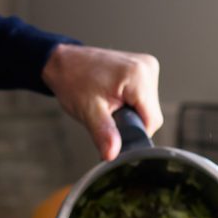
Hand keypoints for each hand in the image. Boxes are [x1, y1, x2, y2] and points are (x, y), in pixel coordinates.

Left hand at [42, 44, 162, 160]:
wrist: (65, 63)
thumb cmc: (73, 80)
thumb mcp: (88, 111)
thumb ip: (104, 134)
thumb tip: (113, 154)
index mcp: (137, 76)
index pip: (152, 120)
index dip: (134, 132)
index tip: (116, 130)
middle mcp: (147, 67)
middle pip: (151, 114)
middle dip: (132, 122)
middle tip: (109, 114)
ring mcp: (147, 66)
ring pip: (149, 106)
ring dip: (133, 112)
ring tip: (111, 104)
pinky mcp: (145, 68)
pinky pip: (146, 96)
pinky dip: (133, 102)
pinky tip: (117, 98)